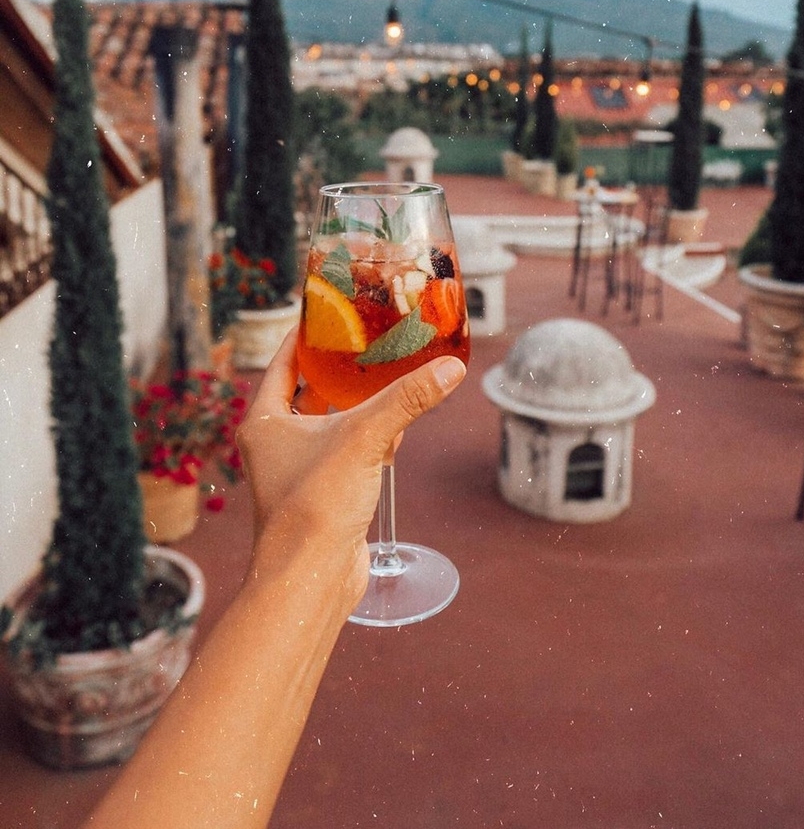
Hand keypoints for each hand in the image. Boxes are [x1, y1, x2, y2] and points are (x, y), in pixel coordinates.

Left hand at [236, 327, 465, 604]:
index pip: (283, 361)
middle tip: (369, 342)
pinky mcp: (321, 493)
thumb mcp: (365, 438)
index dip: (308, 334)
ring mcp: (297, 470)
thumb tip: (451, 368)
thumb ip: (406, 400)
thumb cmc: (314, 507)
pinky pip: (346, 453)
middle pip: (308, 390)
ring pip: (330, 423)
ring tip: (387, 378)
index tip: (333, 313)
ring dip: (357, 406)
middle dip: (339, 369)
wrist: (311, 579)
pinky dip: (368, 440)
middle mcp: (275, 442)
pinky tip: (394, 432)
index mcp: (264, 420)